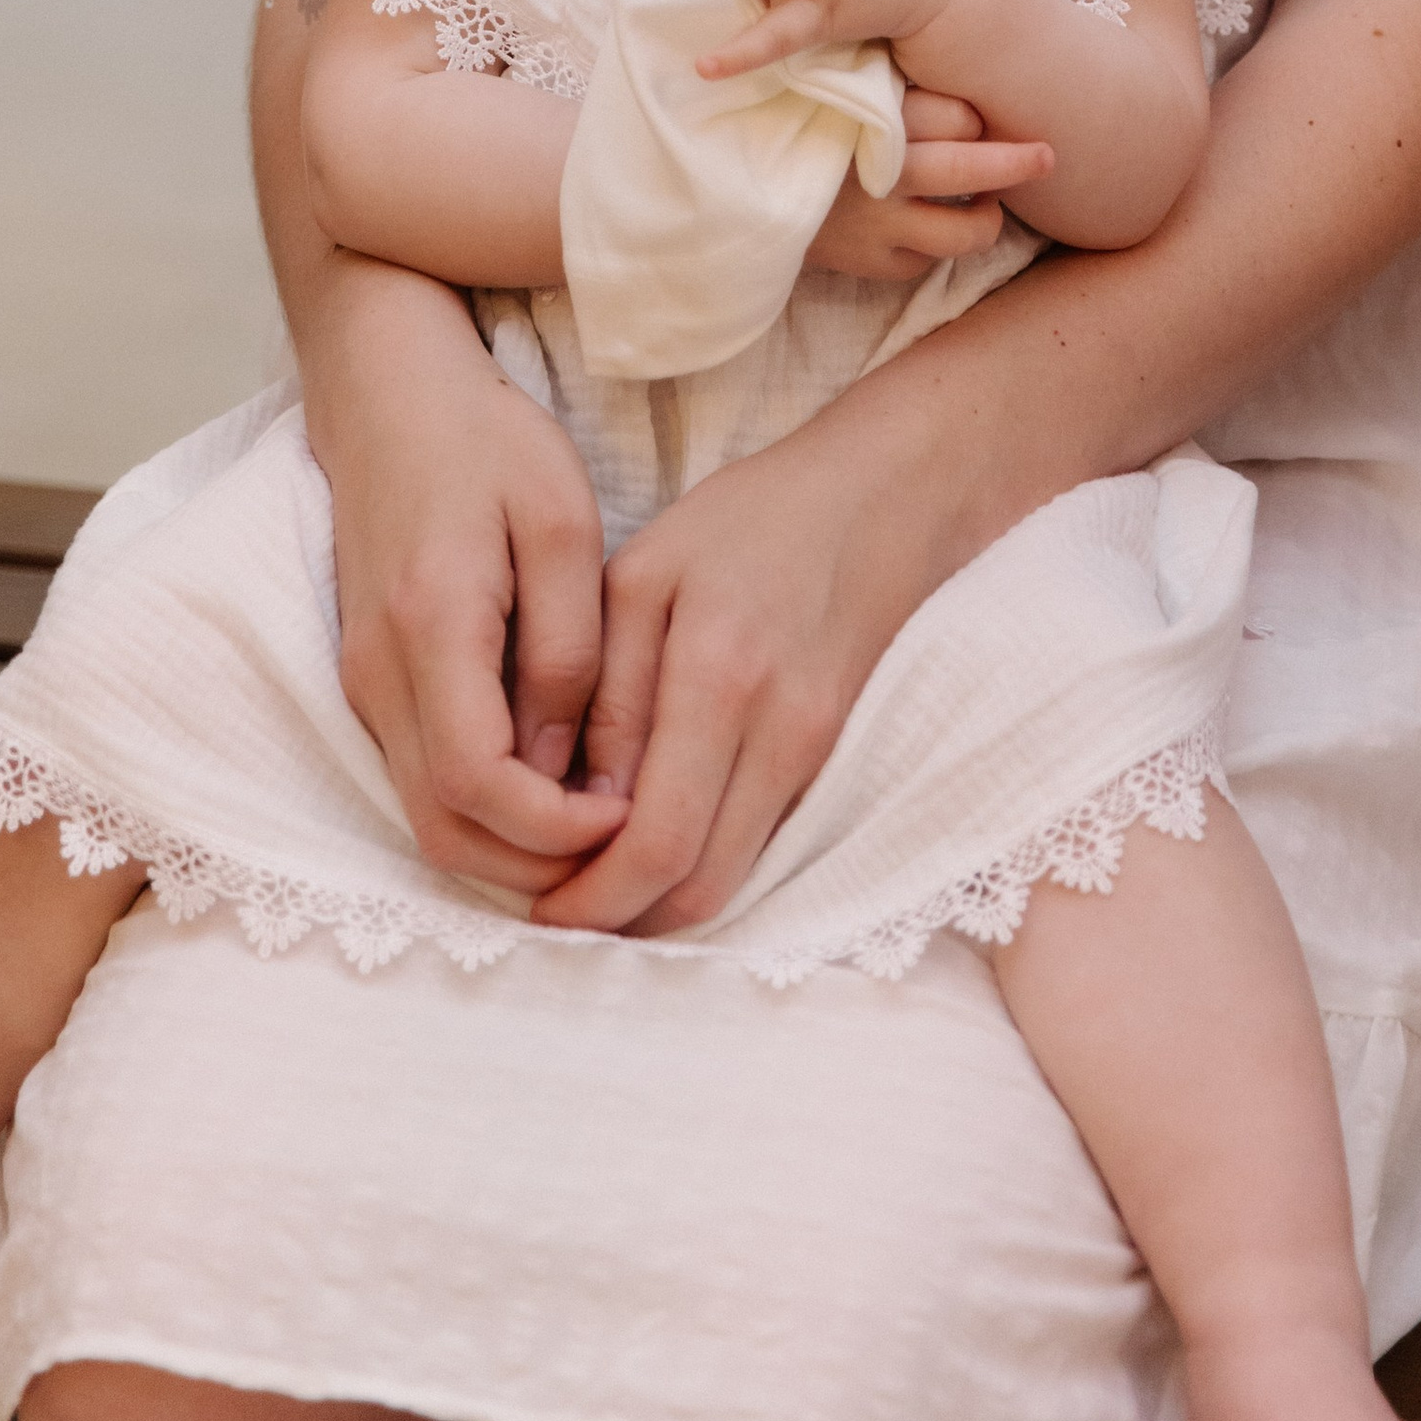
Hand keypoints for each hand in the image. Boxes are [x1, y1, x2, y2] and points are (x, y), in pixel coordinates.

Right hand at [316, 264, 632, 891]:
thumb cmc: (487, 441)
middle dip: (535, 868)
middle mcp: (377, 672)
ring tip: (600, 832)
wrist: (388, 391)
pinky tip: (554, 789)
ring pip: (425, 817)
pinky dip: (483, 812)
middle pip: (443, 830)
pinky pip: (419, 779)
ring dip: (509, 849)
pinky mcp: (368, 680)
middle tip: (623, 855)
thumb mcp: (561, 524)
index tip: (629, 817)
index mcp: (430, 626)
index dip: (556, 829)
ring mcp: (362, 682)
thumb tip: (571, 768)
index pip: (479, 786)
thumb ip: (567, 649)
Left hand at [526, 404, 949, 936]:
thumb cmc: (748, 521)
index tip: (540, 908)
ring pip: (736, 880)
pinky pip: (765, 846)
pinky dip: (707, 866)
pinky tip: (659, 847)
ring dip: (663, 905)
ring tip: (599, 887)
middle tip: (560, 914)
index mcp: (718, 677)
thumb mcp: (645, 575)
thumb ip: (610, 692)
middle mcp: (780, 732)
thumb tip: (579, 803)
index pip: (656, 841)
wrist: (879, 499)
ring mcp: (818, 753)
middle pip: (699, 887)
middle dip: (622, 921)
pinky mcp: (834, 759)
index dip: (594, 899)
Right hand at [806, 87, 1055, 277]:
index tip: (973, 119)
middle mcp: (882, 172)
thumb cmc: (799, 121)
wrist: (741, 182)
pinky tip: (927, 225)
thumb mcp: (839, 86)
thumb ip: (891, 79)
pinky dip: (936, 244)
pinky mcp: (872, 263)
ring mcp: (879, 223)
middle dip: (1017, 163)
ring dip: (988, 218)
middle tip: (1048, 156)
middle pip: (971, 170)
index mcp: (876, 119)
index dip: (972, 118)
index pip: (957, 117)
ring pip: (966, 232)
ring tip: (988, 206)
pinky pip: (930, 261)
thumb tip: (958, 64)